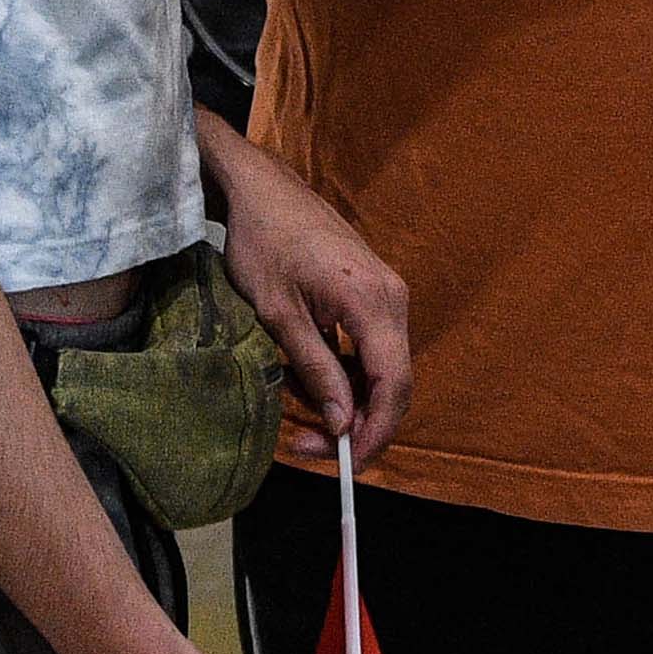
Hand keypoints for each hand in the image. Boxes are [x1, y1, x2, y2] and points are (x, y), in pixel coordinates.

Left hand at [201, 113, 409, 466]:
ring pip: (378, 368)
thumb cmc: (262, 244)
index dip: (373, 433)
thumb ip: (317, 371)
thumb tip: (343, 425)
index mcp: (373, 302)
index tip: (342, 464)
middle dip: (354, 422)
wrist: (259, 189)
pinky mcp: (372, 292)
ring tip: (290, 393)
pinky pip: (368, 347)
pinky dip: (339, 369)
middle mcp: (392, 298)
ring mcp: (386, 292)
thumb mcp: (280, 316)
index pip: (393, 386)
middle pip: (392, 383)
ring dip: (341, 395)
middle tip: (306, 442)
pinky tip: (300, 369)